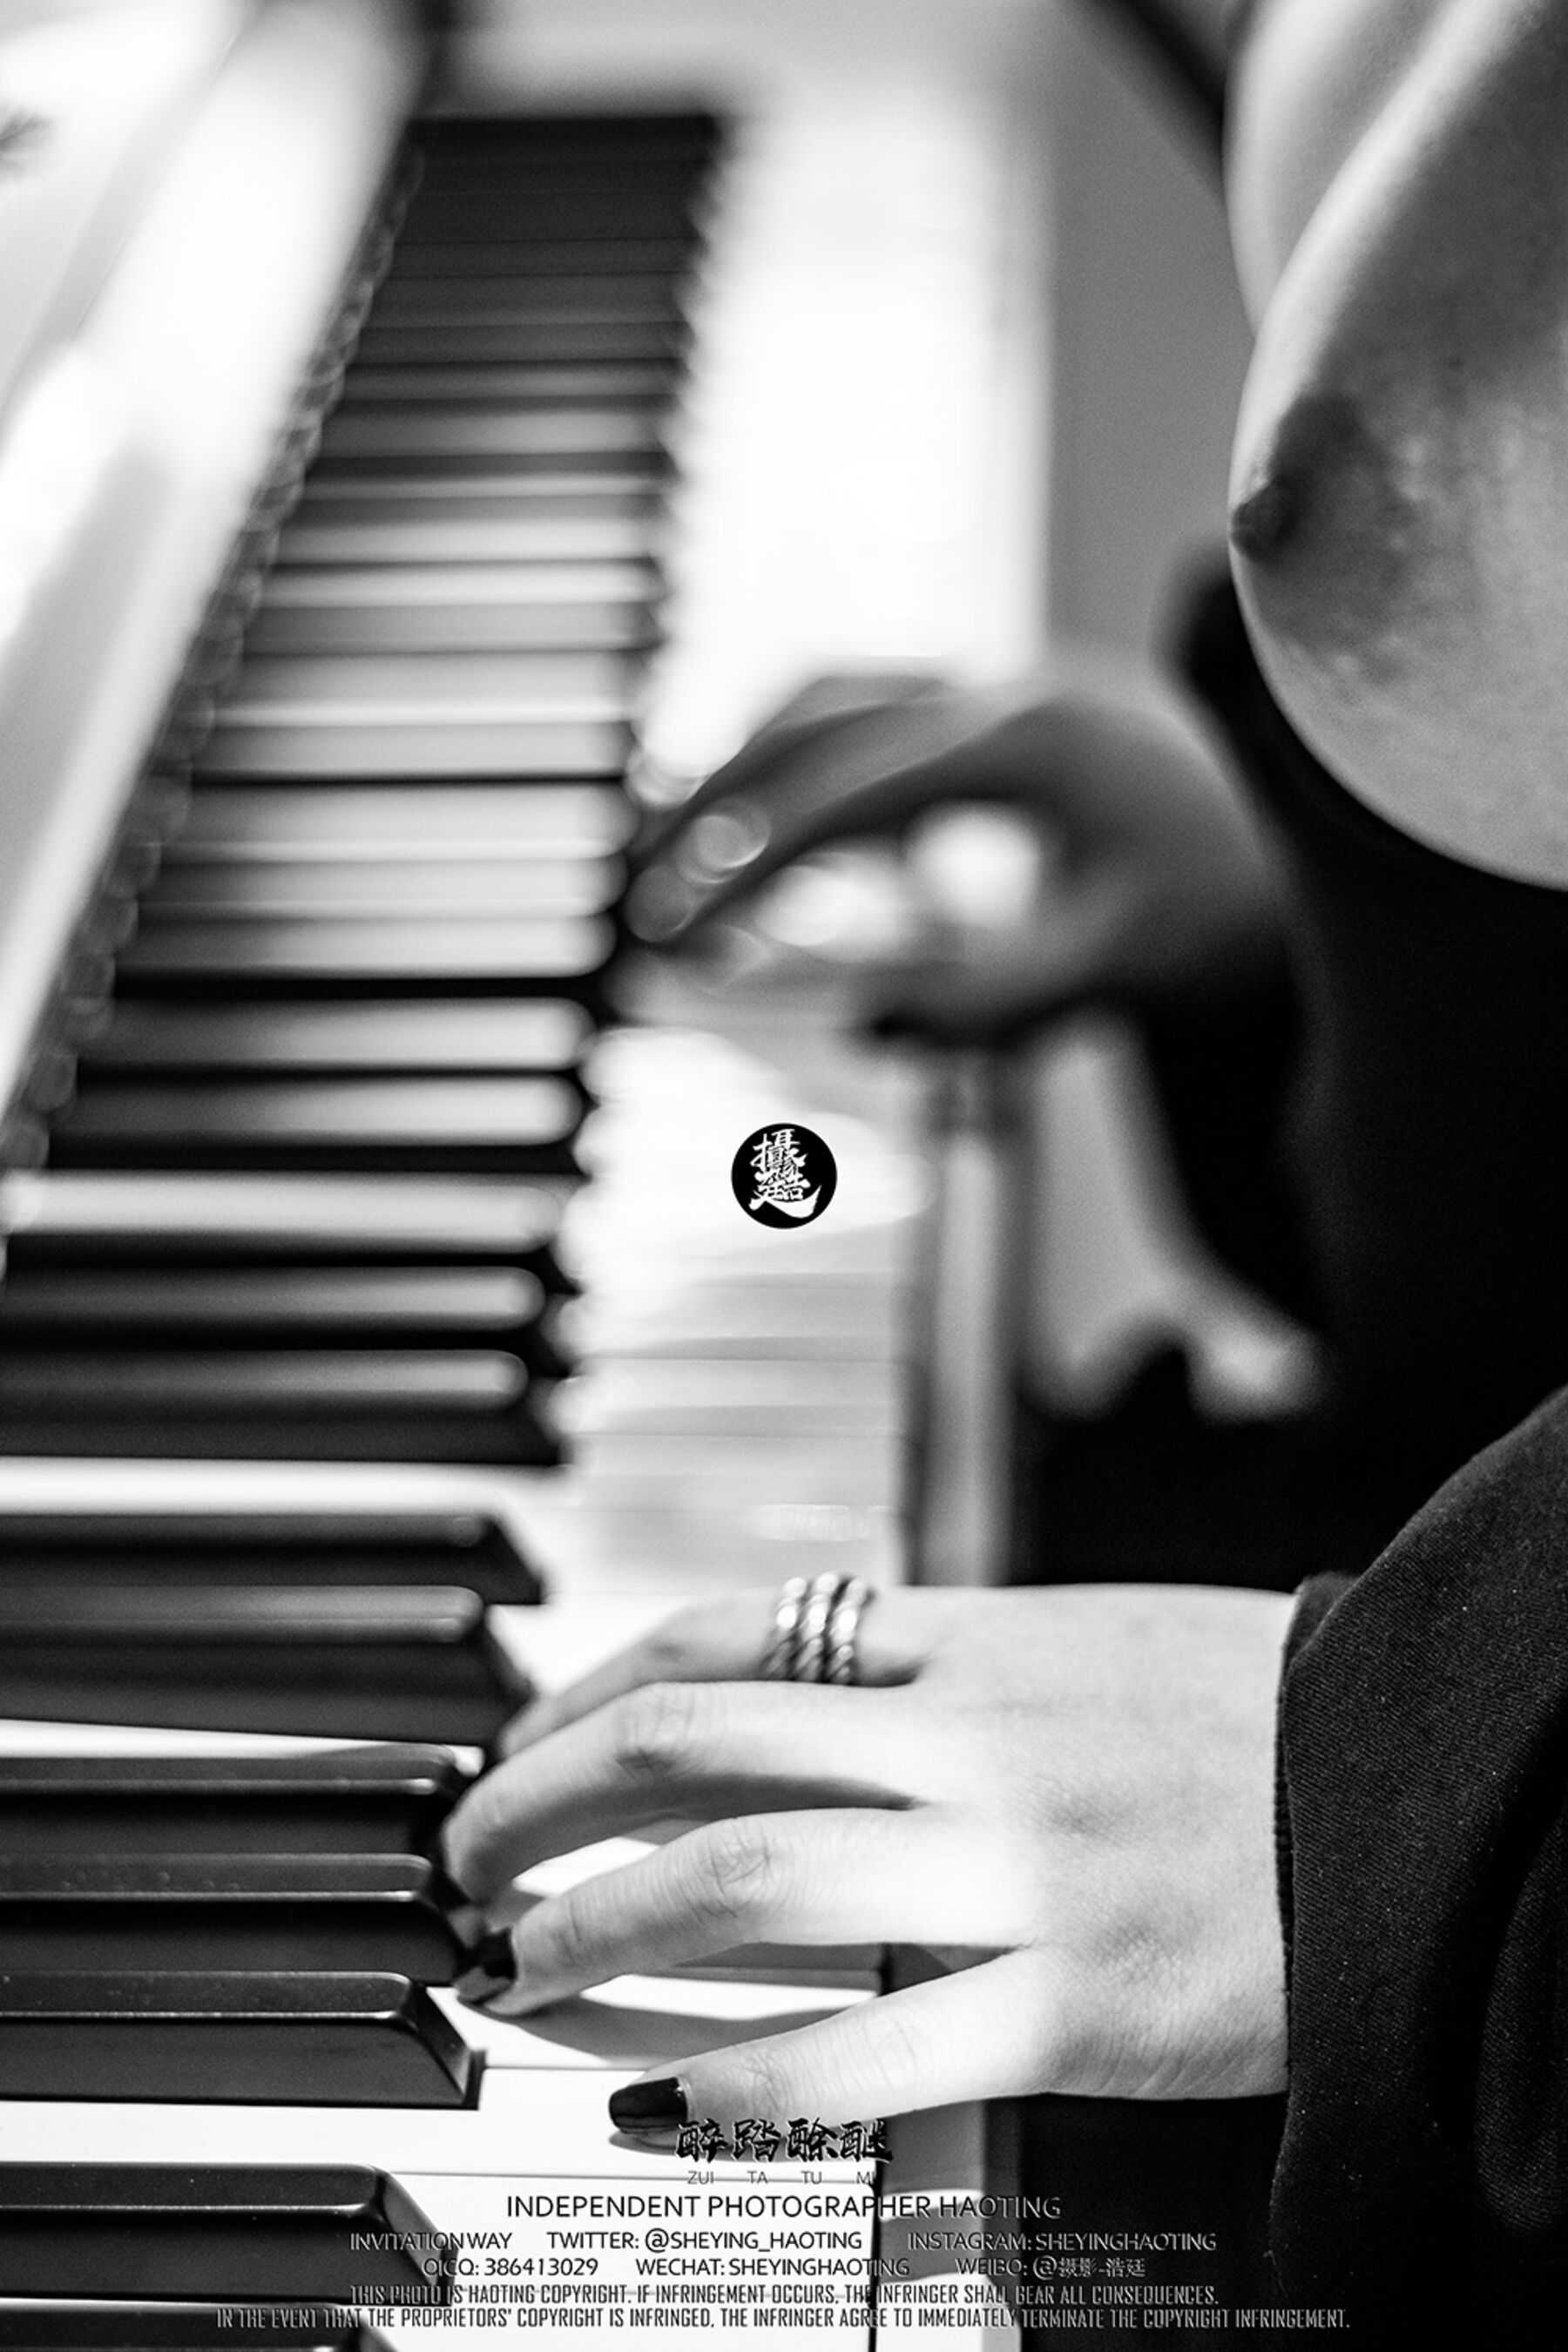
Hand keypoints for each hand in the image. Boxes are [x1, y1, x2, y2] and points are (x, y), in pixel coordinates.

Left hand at [441, 1582, 1293, 2126]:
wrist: (1412, 1786)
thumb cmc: (1244, 1710)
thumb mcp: (1077, 1631)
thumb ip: (931, 1653)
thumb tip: (784, 1676)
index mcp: (973, 1638)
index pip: (728, 1631)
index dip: (592, 1688)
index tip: (525, 1741)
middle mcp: (972, 1736)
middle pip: (695, 1739)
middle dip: (544, 1799)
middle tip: (469, 1857)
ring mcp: (1015, 1867)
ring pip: (749, 1874)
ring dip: (599, 1925)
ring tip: (522, 1972)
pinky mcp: (1070, 2003)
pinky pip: (867, 2043)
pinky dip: (743, 2075)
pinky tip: (668, 2101)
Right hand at [629, 660, 1285, 1048]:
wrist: (1333, 853)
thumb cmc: (1240, 911)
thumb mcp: (1124, 970)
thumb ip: (993, 1005)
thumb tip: (864, 1018)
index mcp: (1025, 740)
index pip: (839, 795)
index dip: (744, 866)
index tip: (672, 930)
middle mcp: (1006, 689)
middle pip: (809, 717)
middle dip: (711, 801)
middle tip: (638, 889)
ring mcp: (1009, 687)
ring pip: (835, 695)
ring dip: (749, 764)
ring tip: (682, 848)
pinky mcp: (1015, 713)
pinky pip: (878, 715)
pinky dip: (812, 768)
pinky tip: (799, 845)